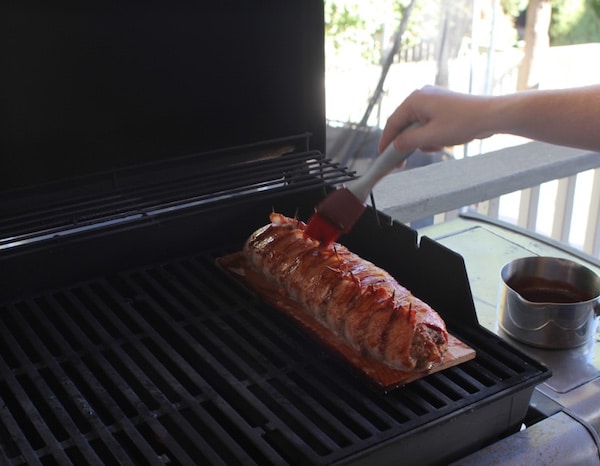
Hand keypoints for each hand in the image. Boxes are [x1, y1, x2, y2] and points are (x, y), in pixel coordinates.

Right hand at [378, 85, 494, 153]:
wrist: (491, 116)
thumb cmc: (463, 123)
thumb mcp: (430, 137)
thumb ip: (408, 141)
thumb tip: (396, 145)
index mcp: (415, 100)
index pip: (393, 122)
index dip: (386, 141)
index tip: (382, 155)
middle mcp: (421, 96)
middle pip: (404, 124)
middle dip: (407, 142)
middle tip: (404, 161)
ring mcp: (433, 100)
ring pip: (417, 125)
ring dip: (423, 140)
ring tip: (438, 145)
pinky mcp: (442, 106)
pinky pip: (428, 123)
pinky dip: (432, 135)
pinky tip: (444, 140)